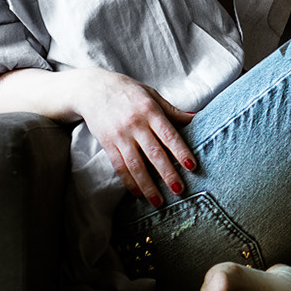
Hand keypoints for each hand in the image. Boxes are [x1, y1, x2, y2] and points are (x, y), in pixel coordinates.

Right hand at [68, 68, 197, 205]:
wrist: (92, 89)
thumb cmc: (127, 91)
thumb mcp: (151, 95)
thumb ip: (172, 111)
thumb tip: (198, 117)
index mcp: (149, 111)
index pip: (168, 134)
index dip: (180, 151)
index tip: (192, 166)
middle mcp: (135, 124)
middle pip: (154, 153)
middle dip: (167, 173)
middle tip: (180, 190)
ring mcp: (120, 135)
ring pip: (136, 164)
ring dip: (148, 185)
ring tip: (159, 201)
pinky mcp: (107, 144)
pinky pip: (119, 166)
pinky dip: (129, 181)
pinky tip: (138, 193)